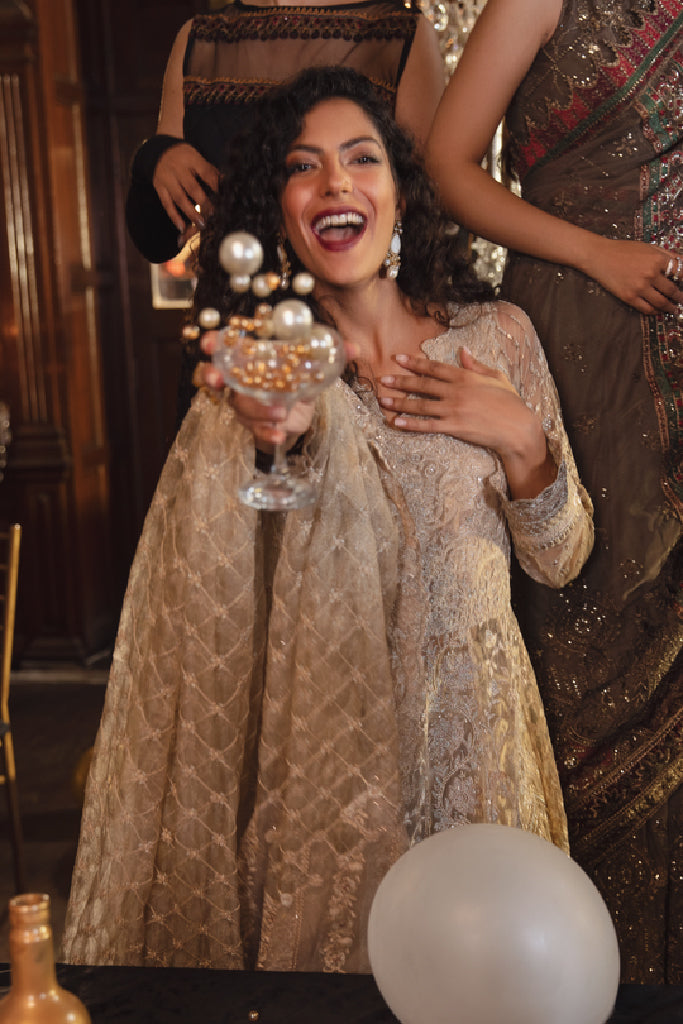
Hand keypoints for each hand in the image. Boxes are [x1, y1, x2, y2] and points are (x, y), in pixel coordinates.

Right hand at [152, 142, 219, 234]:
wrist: (158, 150)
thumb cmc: (183, 156)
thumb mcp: (197, 157)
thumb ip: (210, 170)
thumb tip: (226, 182)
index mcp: (191, 159)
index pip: (206, 172)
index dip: (215, 185)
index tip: (223, 198)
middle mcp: (178, 169)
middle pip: (192, 188)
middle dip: (204, 202)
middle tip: (213, 215)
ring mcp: (167, 179)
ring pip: (180, 198)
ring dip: (191, 213)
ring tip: (201, 224)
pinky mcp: (160, 188)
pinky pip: (167, 204)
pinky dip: (174, 217)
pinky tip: (182, 227)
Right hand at [194, 331, 313, 448]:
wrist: (300, 413)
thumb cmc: (295, 380)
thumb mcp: (305, 366)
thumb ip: (312, 356)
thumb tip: (338, 347)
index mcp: (248, 360)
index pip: (224, 348)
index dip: (212, 344)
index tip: (208, 344)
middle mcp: (240, 381)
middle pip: (216, 377)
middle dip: (212, 376)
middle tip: (216, 379)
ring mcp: (244, 404)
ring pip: (240, 406)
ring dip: (258, 409)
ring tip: (281, 412)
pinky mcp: (255, 424)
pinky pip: (257, 430)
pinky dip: (268, 433)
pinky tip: (279, 436)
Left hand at [379, 347, 556, 498]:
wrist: (517, 428)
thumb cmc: (510, 402)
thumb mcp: (496, 377)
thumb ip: (477, 365)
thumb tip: (463, 351)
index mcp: (466, 377)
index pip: (434, 368)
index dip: (415, 363)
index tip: (398, 358)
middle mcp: (456, 391)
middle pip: (422, 385)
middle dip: (401, 381)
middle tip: (383, 379)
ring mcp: (453, 410)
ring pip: (420, 405)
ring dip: (399, 402)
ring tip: (382, 400)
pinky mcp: (454, 427)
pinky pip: (428, 425)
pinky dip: (411, 424)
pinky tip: (396, 422)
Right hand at [583, 238, 682, 314]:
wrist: (600, 256)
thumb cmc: (623, 250)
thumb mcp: (648, 247)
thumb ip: (667, 255)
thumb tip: (682, 263)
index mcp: (657, 260)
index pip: (680, 273)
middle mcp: (650, 274)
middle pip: (672, 290)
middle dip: (679, 297)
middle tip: (681, 300)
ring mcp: (639, 287)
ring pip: (661, 302)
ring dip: (670, 307)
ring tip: (673, 309)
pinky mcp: (629, 297)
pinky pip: (646, 308)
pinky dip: (654, 311)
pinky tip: (657, 310)